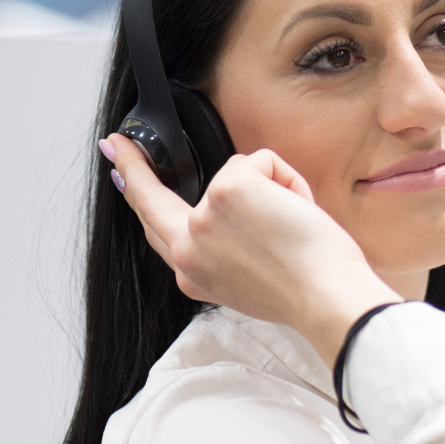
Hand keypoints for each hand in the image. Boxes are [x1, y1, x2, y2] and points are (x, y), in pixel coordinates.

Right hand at [102, 135, 398, 363]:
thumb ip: (225, 249)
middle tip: (116, 143)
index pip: (155, 230)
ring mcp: (203, 219)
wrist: (328, 299)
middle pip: (150, 197)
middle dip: (132, 166)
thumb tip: (233, 215)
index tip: (119, 175)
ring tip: (293, 224)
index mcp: (193, 272)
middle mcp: (187, 249)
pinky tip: (298, 210)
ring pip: (233, 175)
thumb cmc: (306, 293)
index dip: (136, 198)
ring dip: (271, 190)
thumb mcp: (249, 280)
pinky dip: (287, 180)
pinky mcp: (227, 191)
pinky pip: (260, 162)